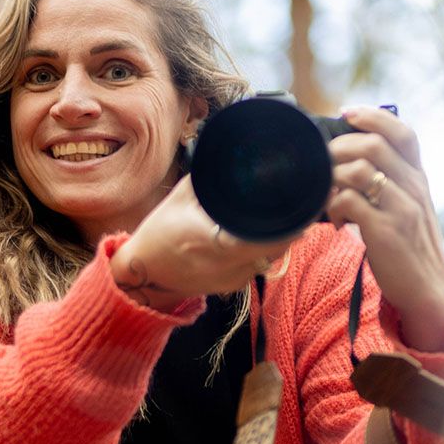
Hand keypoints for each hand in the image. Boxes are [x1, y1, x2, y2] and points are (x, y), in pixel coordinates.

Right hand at [110, 174, 295, 311]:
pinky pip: (259, 266)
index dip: (287, 224)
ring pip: (271, 259)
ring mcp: (230, 280)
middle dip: (290, 227)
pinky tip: (261, 236)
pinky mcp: (231, 287)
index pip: (264, 238)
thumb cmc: (158, 232)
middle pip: (276, 248)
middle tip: (299, 205)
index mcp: (212, 242)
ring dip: (279, 239)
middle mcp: (224, 266)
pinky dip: (264, 251)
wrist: (143, 272)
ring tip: (283, 218)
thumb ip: (207, 179)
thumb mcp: (180, 198)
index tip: (301, 205)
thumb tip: (229, 156)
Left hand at [326, 106, 443, 351]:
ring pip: (359, 170)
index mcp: (416, 176)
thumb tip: (344, 156)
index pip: (403, 133)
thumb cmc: (404, 240)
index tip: (346, 112)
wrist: (425, 285)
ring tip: (326, 196)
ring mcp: (401, 207)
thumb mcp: (403, 203)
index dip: (374, 117)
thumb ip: (385, 178)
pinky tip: (332, 221)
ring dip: (332, 178)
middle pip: (373, 145)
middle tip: (323, 164)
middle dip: (339, 148)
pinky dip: (332, 206)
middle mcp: (413, 187)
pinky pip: (350, 201)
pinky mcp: (385, 230)